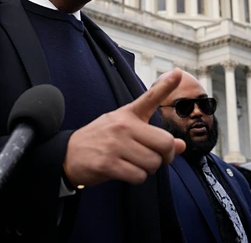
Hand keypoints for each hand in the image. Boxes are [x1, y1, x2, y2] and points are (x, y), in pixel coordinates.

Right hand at [63, 69, 186, 186]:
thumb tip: (182, 146)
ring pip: (153, 163)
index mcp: (128, 114)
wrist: (68, 153)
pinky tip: (125, 171)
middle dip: (165, 157)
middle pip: (165, 144)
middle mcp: (123, 126)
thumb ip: (154, 136)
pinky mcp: (108, 163)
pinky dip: (136, 178)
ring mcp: (115, 144)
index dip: (165, 86)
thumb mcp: (125, 129)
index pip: (150, 98)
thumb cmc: (101, 140)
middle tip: (156, 158)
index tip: (178, 72)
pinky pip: (138, 176)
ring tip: (134, 163)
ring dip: (148, 169)